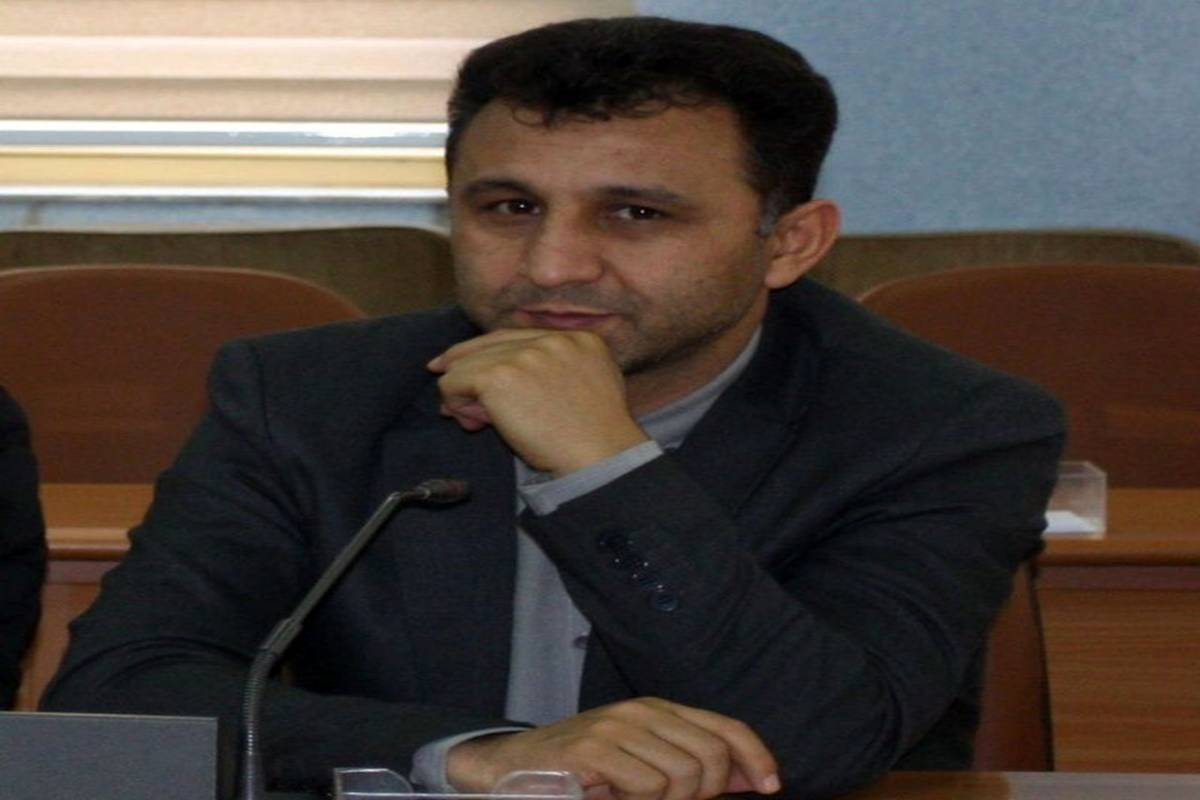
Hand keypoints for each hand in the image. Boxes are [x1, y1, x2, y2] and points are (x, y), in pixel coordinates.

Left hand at [427, 329, 648, 474]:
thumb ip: (546, 379)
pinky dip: (455, 402)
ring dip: (464, 395)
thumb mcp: (584, 393)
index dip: (489, 352)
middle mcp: (552, 339)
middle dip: (468, 371)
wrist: (600, 457)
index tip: (463, 363)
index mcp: (580, 340)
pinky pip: (453, 382)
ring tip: (475, 422)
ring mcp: (525, 355)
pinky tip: (472, 423)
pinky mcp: (499, 376)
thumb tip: (486, 390)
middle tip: (453, 401)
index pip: (519, 338)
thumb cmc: (594, 441)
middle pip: (490, 344)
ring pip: (467, 363)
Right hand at [446, 698, 779, 799]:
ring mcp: (616, 727)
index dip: (755, 757)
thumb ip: (688, 767)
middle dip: (707, 793)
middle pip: (710, 756)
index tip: (771, 786)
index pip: (724, 727)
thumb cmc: (584, 772)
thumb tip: (746, 782)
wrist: (512, 767)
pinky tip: (616, 797)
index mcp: (658, 710)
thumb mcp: (642, 763)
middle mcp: (641, 711)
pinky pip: (648, 786)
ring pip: (684, 775)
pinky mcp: (593, 749)